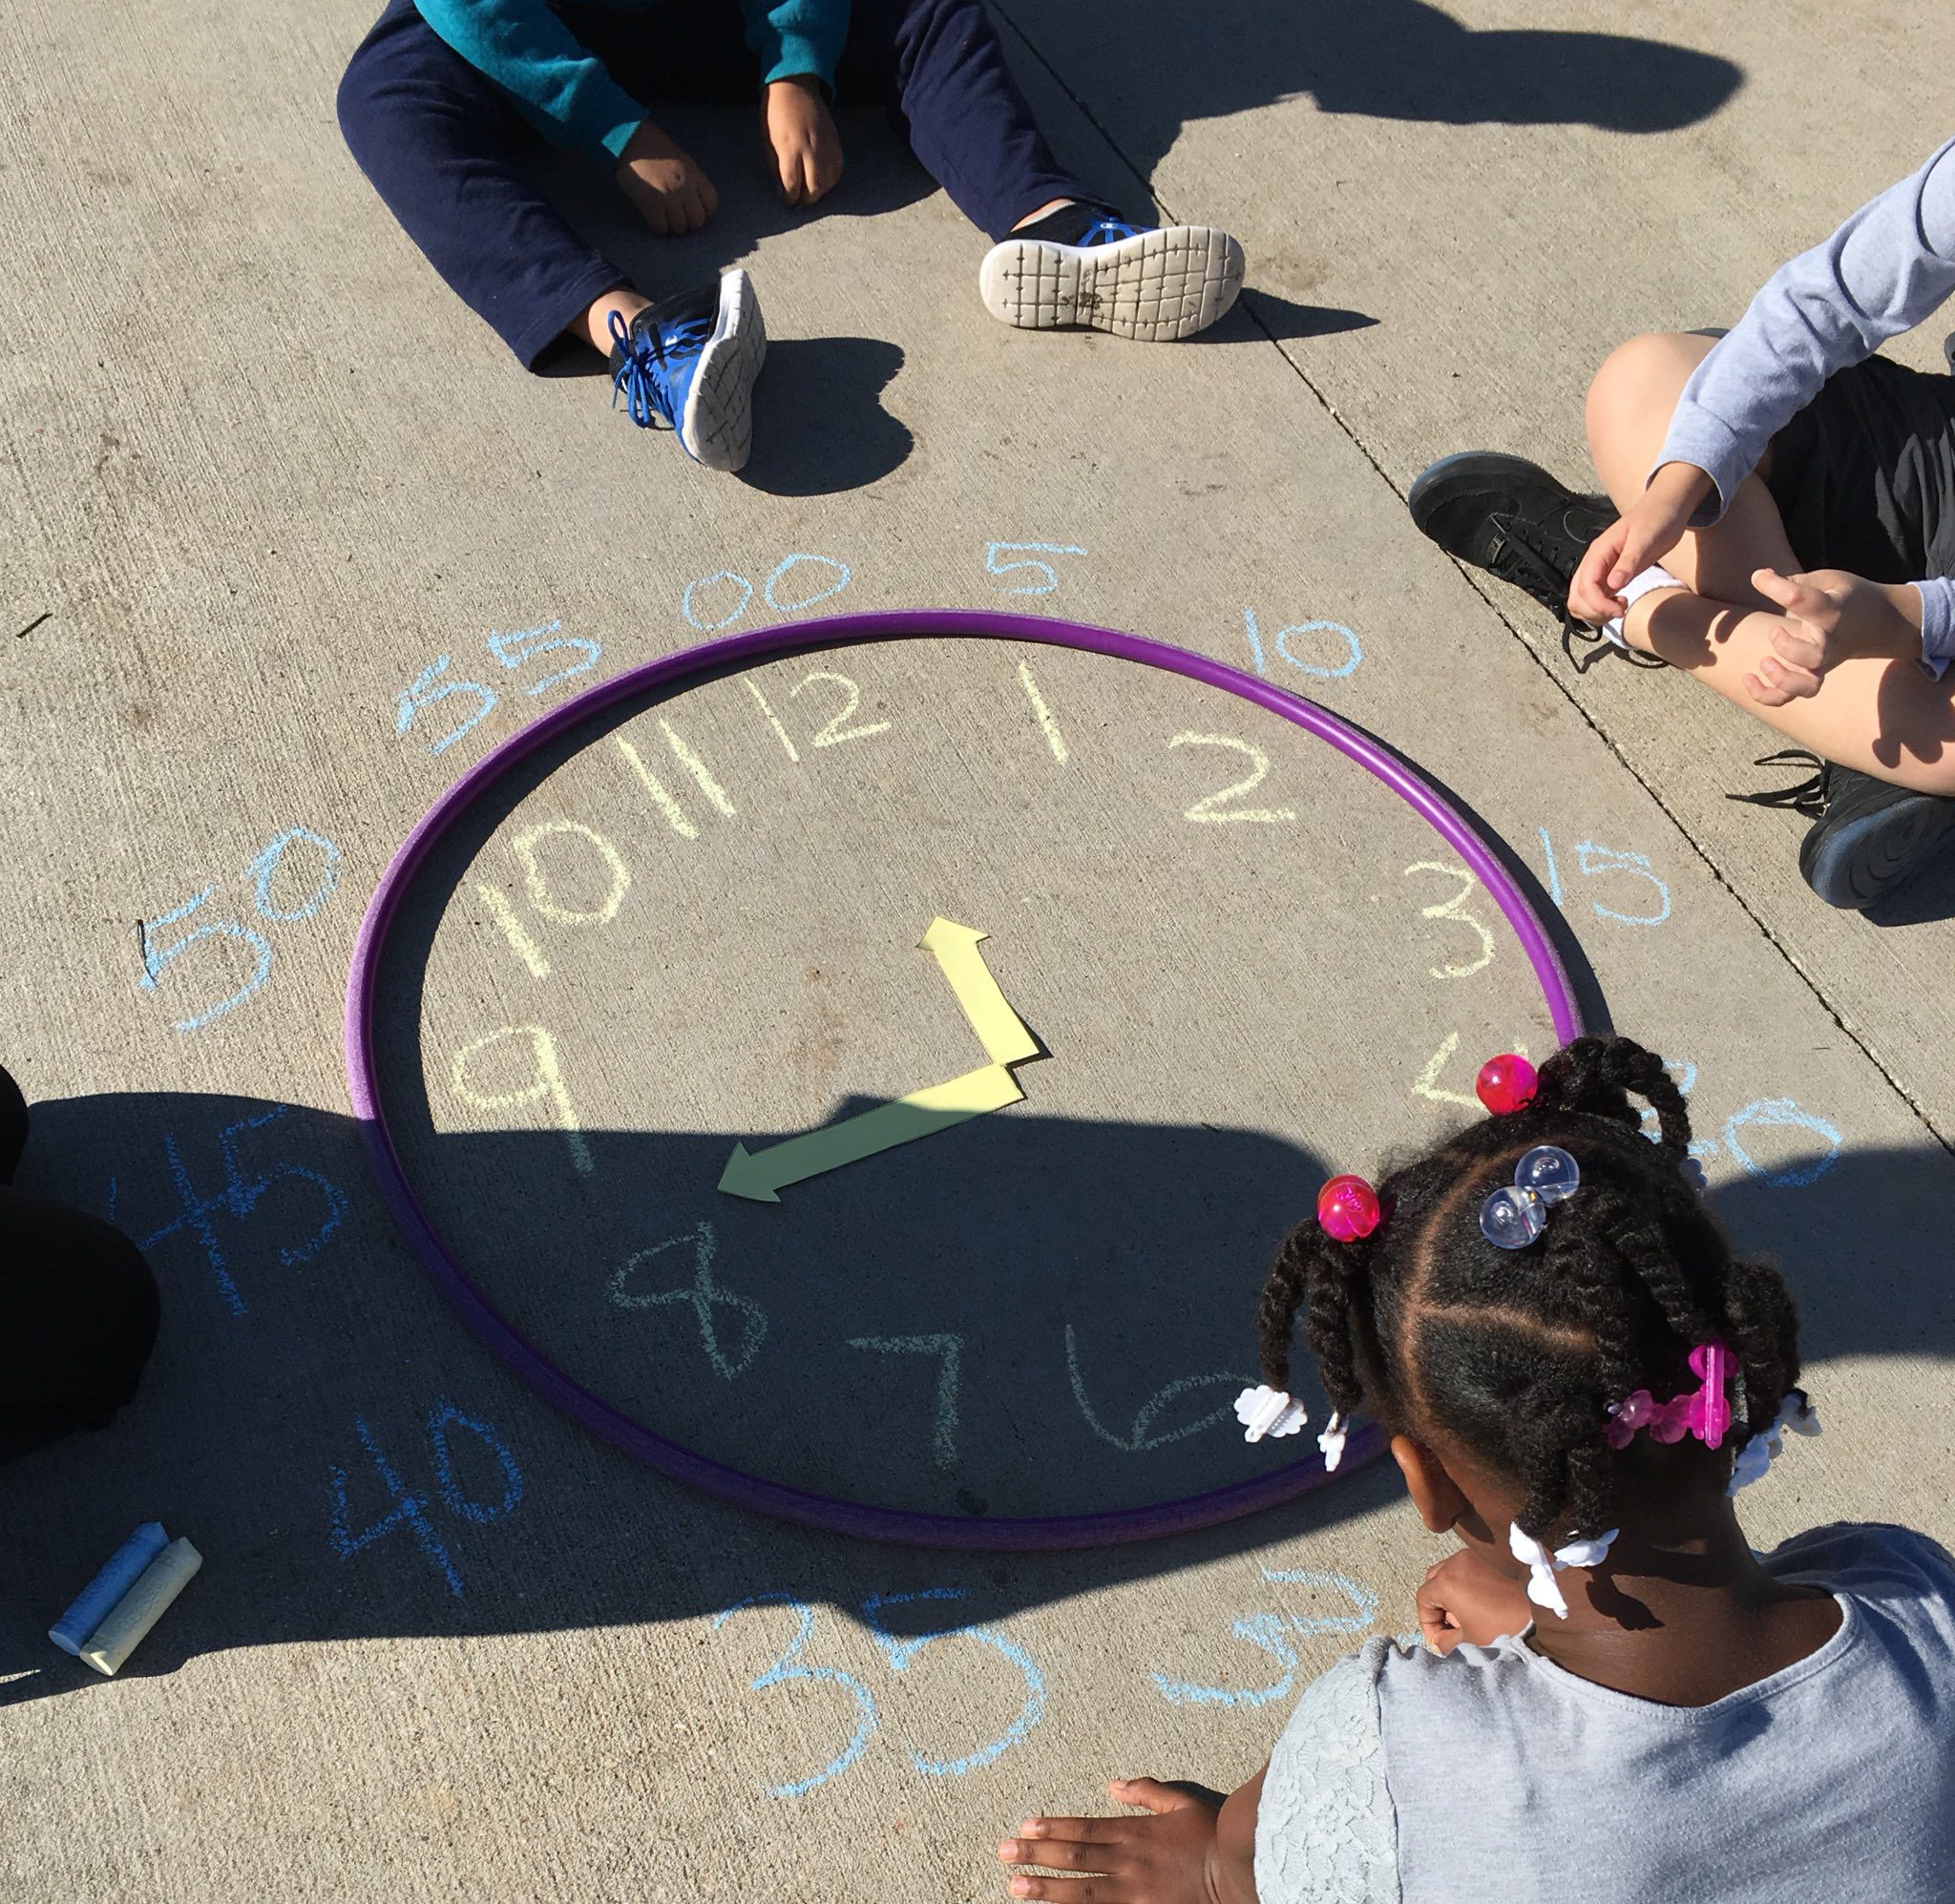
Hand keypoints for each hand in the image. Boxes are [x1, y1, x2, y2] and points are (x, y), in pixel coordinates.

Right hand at [615, 119, 717, 234]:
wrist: (632, 140)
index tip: (692, 210)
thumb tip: (696, 207)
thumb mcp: (684, 163)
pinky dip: (658, 227)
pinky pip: (660, 228)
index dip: (703, 212)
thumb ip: (693, 183)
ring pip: (679, 228)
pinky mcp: (651, 204)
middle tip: (677, 216)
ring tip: (664, 216)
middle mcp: (685, 188)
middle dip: (688, 222)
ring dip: (672, 226)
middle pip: (697, 221)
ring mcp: (668, 197)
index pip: (711, 205)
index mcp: (695, 176)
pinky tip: (654, 217)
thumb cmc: (658, 152)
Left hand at [761, 75, 842, 205]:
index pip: (792, 185)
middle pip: (815, 188)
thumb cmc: (776, 115)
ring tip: (809, 187)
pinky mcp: (835, 141)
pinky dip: (830, 179)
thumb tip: (784, 190)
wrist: (794, 87)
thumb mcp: (768, 142)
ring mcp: (825, 145)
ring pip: (829, 181)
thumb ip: (777, 168)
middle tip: (799, 199)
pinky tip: (821, 177)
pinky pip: (837, 169)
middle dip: (806, 199)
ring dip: (819, 190)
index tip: (786, 200)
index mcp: (789, 148)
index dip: (789, 198)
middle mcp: (810, 148)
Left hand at [998, 1779, 1223, 1902]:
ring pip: (1083, 1893)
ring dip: (1047, 1890)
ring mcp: (1137, 1894)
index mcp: (1136, 1833)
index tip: (1023, 1827)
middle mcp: (1131, 1863)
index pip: (1084, 1830)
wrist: (1243, 1872)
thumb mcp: (1182, 1803)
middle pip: (1076, 1859)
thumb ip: (1146, 1792)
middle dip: (1037, 1856)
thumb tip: (1114, 1784)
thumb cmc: (1214, 1835)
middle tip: (1003, 1854)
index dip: (1052, 1828)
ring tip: (1016, 1886)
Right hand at [1416, 1548, 1532, 1654]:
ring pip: (1448, 1573)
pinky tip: (1478, 1603)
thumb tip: (1438, 1641)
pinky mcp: (1485, 1558)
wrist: (1538, 1612)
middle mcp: (1455, 1563)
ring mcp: (1470, 1557)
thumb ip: (1445, 1643)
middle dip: (1438, 1606)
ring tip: (1467, 1616)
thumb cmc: (1503, 1627)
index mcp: (1446, 1582)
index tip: (1439, 1637)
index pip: (1423, 1599)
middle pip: (1433, 1582)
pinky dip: (1464, 1584)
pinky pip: (1464, 1568)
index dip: (1427, 1622)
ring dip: (1450, 1594)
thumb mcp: (1468, 1641)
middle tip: (1451, 1627)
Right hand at [1568, 461, 1711, 624]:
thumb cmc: (1656, 519)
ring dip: (1597, 613)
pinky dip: (1603, 608)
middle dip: (1595, 611)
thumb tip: (1614, 585)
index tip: (1620, 611)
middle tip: (1620, 610)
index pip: (1584, 588)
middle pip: (1577, 599)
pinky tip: (1621, 602)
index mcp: (1597, 554)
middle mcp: (1594, 565)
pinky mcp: (1609, 578)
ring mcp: (1600, 572)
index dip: (1598, 605)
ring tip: (1621, 607)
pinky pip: (1595, 599)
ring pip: (1581, 602)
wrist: (1665, 510)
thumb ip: (1628, 562)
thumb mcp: (1644, 539)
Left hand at [1745, 567, 1923, 704]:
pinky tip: (1748, 678)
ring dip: (1782, 678)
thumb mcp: (1828, 580)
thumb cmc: (1847, 597)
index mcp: (1833, 611)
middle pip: (1814, 657)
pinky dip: (1766, 695)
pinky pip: (1789, 697)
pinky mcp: (1812, 677)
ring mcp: (1822, 665)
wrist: (1880, 623)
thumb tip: (1760, 576)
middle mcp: (1830, 642)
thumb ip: (1795, 581)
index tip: (1760, 578)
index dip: (1776, 587)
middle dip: (1788, 648)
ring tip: (1764, 661)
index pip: (1806, 601)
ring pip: (1807, 686)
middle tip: (1774, 629)